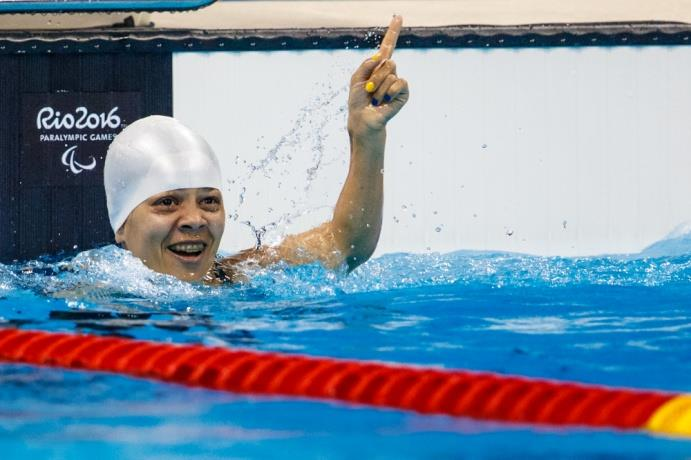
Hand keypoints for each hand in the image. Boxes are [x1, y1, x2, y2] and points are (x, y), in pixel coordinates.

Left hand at [348, 15, 409, 134]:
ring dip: (378, 87)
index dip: (393, 31)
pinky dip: (389, 91)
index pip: (388, 46)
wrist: (363, 118)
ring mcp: (397, 81)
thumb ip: (366, 64)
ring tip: (374, 99)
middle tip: (368, 90)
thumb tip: (381, 56)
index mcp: (377, 66)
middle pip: (388, 62)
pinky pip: (399, 82)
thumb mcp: (356, 79)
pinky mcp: (404, 92)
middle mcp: (389, 72)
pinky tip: (385, 100)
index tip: (398, 17)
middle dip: (375, 77)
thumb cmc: (358, 101)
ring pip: (391, 73)